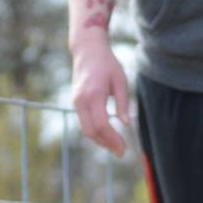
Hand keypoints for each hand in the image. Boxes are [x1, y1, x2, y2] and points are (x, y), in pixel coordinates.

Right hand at [71, 37, 131, 156]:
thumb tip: (126, 124)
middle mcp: (81, 100)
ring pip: (85, 129)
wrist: (87, 50)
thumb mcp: (120, 80)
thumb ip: (123, 103)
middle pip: (90, 131)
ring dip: (100, 140)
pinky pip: (84, 122)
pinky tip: (107, 135)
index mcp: (94, 94)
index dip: (112, 139)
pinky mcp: (76, 102)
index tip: (124, 147)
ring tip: (115, 146)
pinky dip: (95, 132)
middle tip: (121, 151)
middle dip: (106, 144)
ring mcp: (76, 101)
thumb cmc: (107, 63)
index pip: (101, 124)